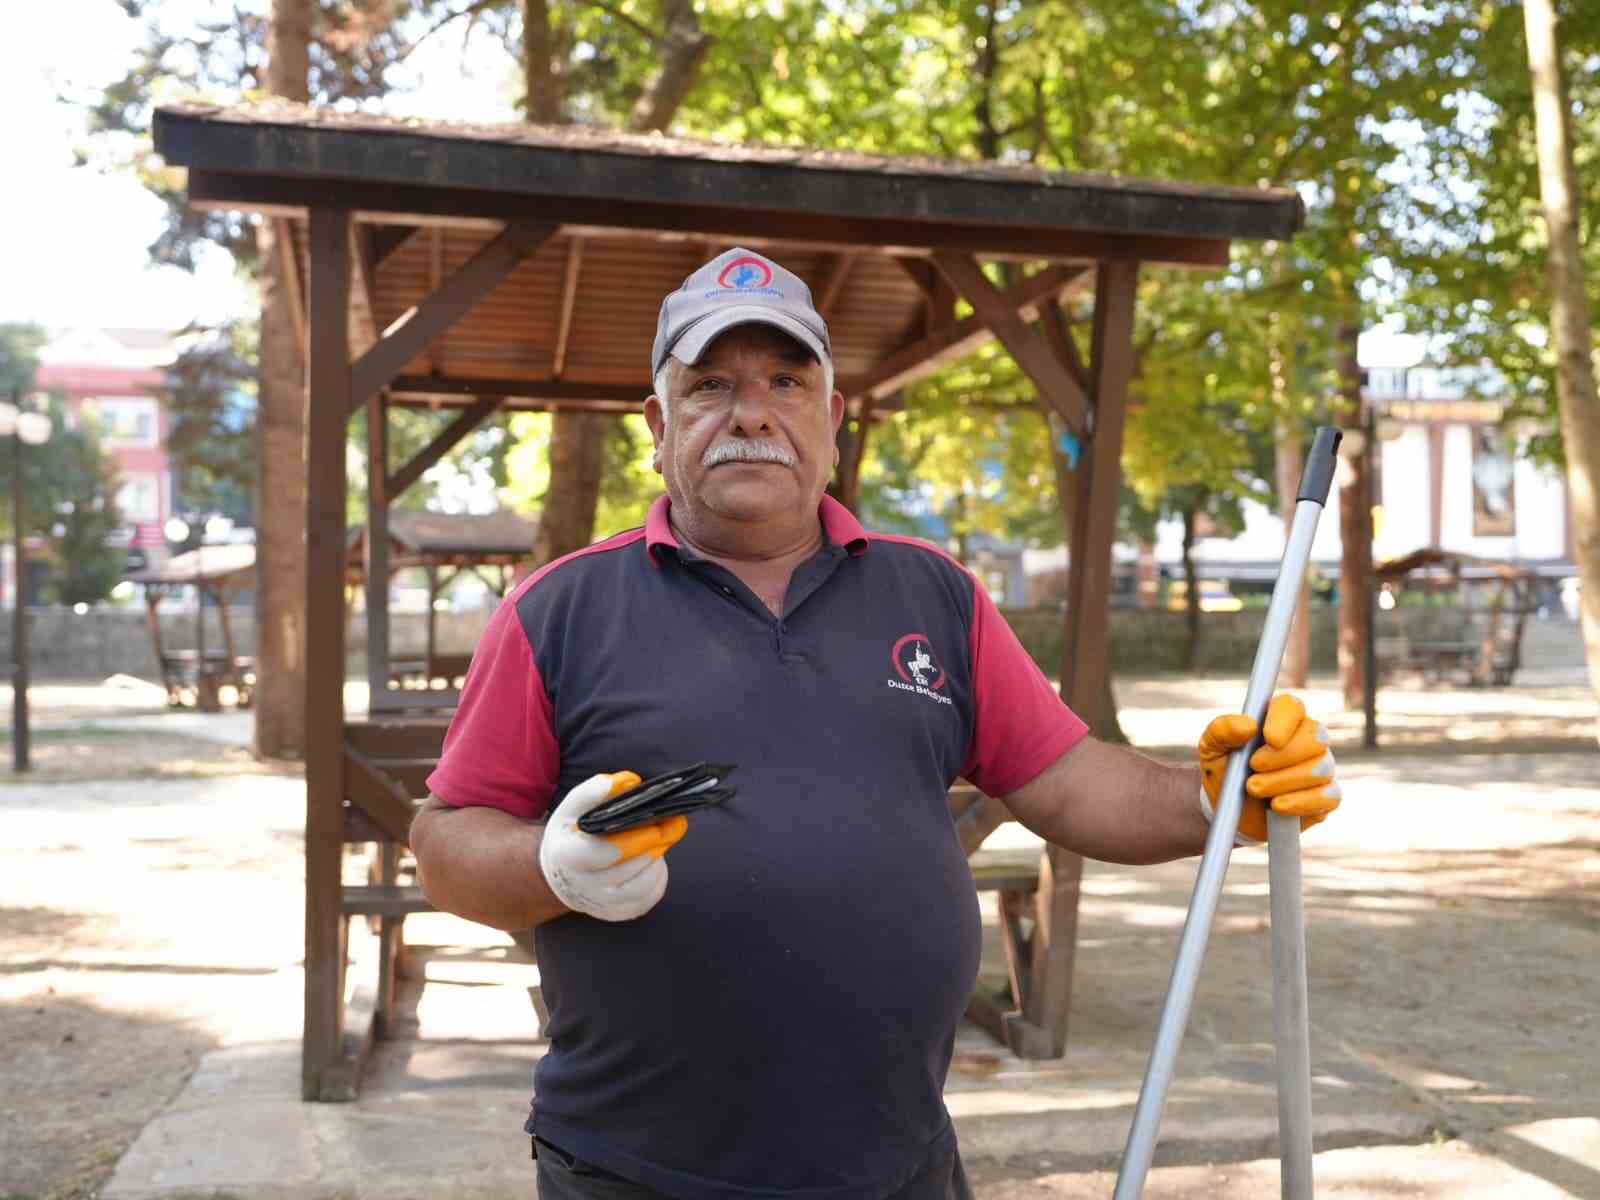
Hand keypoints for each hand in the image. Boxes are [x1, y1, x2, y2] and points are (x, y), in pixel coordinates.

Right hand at [539, 772, 686, 920]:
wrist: (562, 874)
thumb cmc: (572, 834)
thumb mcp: (573, 807)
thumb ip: (596, 790)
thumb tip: (629, 782)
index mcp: (568, 856)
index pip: (605, 852)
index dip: (634, 840)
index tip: (655, 826)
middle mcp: (583, 886)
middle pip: (629, 868)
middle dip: (655, 844)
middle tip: (676, 824)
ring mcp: (600, 904)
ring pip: (641, 886)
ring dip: (658, 862)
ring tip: (663, 841)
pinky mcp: (617, 913)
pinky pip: (647, 899)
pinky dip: (658, 879)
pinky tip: (656, 861)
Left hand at [1197, 693, 1339, 843]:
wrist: (1231, 812)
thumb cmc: (1225, 771)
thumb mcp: (1211, 748)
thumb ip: (1222, 730)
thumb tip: (1248, 725)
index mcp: (1279, 719)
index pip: (1292, 707)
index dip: (1284, 720)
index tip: (1269, 738)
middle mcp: (1307, 739)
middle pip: (1316, 737)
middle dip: (1283, 756)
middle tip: (1254, 768)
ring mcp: (1321, 767)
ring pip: (1321, 768)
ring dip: (1283, 781)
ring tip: (1254, 788)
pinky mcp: (1327, 796)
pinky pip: (1329, 796)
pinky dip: (1300, 802)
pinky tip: (1277, 806)